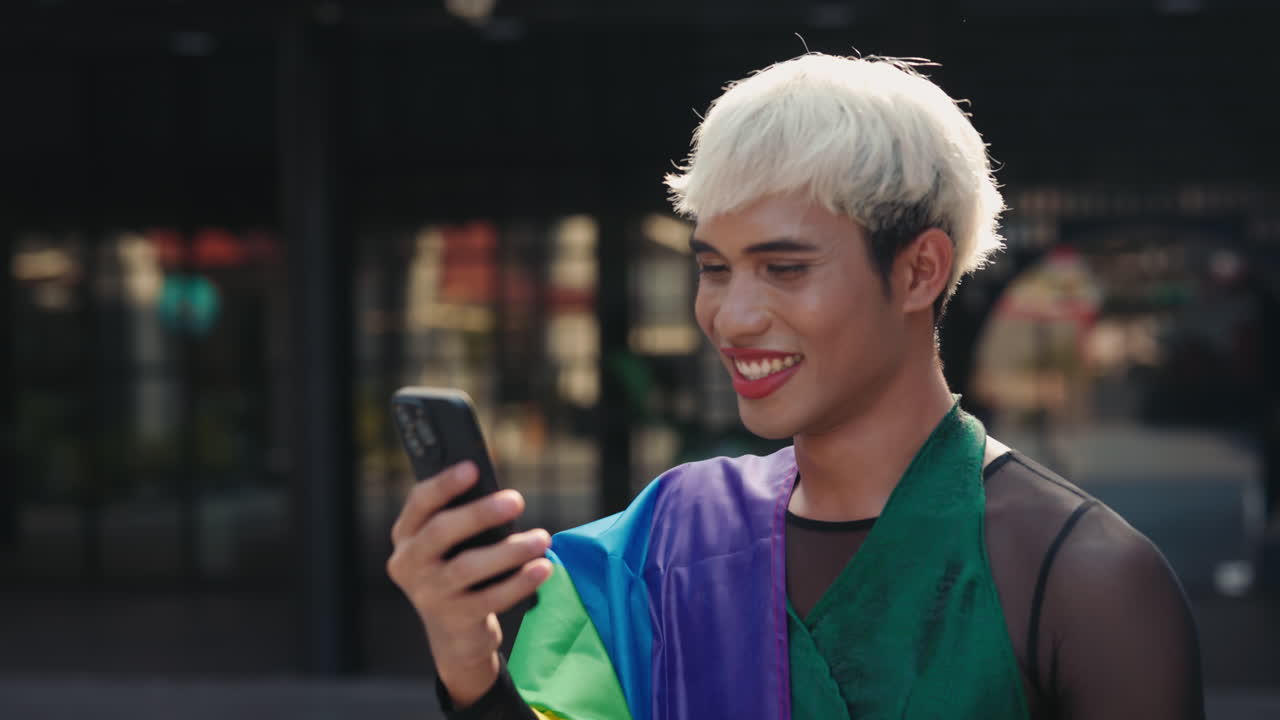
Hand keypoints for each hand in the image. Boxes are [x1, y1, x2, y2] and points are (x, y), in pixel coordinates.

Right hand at [387, 461, 552, 707]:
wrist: (454, 633)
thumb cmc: (458, 570)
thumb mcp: (450, 545)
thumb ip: (464, 519)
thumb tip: (501, 496)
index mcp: (407, 535)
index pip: (420, 502)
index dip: (445, 484)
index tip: (473, 468)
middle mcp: (409, 564)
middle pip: (440, 532)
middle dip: (479, 513)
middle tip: (516, 500)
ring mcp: (429, 594)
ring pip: (467, 567)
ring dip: (509, 550)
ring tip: (542, 538)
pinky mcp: (455, 620)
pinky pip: (490, 598)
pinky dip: (519, 582)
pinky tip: (543, 568)